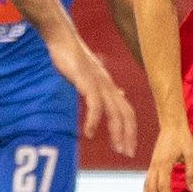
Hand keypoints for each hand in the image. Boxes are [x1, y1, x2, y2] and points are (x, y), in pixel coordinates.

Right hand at [44, 30, 136, 156]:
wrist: (62, 38)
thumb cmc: (73, 56)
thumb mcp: (92, 74)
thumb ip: (104, 88)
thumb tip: (120, 95)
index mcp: (109, 86)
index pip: (127, 110)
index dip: (130, 130)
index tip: (128, 147)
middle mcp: (108, 85)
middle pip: (126, 113)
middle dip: (129, 135)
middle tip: (127, 154)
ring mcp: (99, 83)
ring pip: (115, 111)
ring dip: (117, 132)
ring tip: (116, 148)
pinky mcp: (86, 80)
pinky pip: (95, 104)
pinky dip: (94, 120)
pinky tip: (89, 133)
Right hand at [142, 119, 192, 191]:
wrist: (171, 125)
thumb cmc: (182, 138)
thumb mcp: (191, 154)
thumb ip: (191, 172)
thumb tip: (192, 189)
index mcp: (164, 164)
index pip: (163, 186)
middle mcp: (155, 166)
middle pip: (151, 188)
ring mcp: (152, 165)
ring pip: (146, 185)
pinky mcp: (152, 164)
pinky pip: (147, 180)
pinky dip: (145, 191)